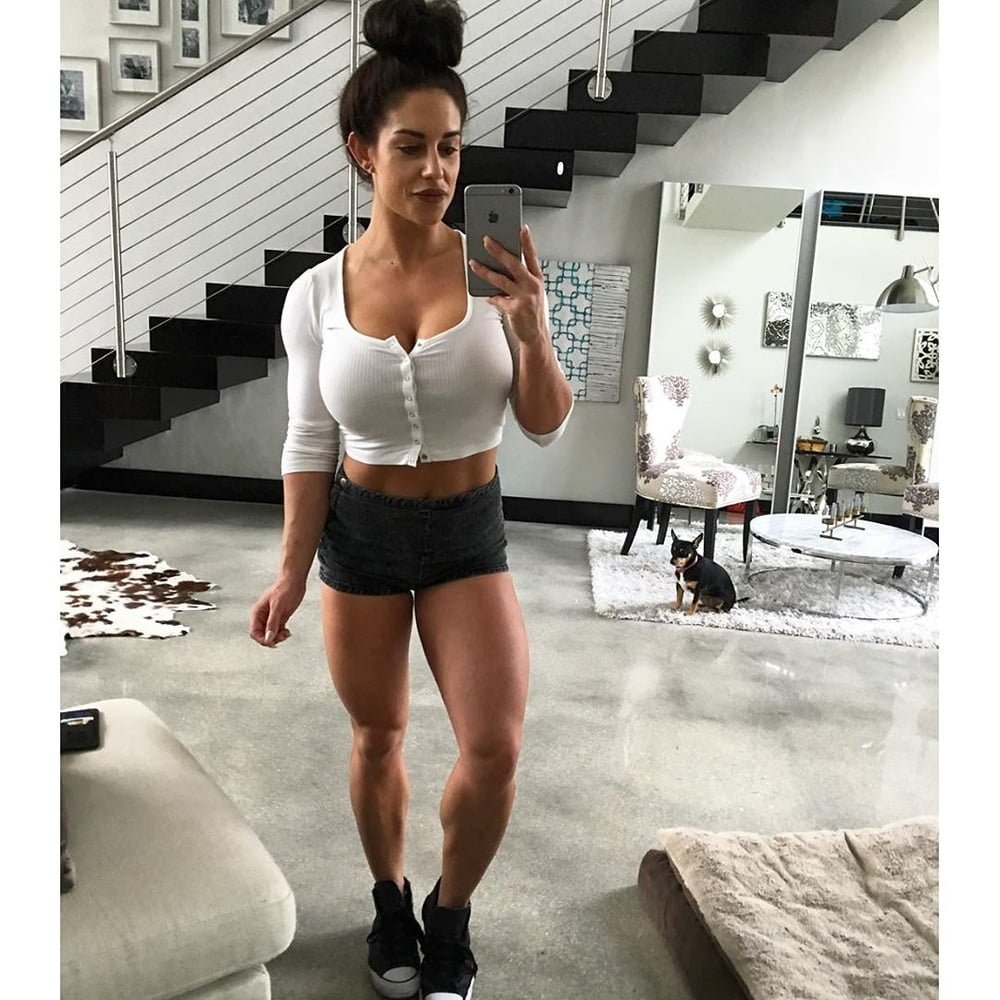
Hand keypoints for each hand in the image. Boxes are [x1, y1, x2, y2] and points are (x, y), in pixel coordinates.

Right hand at [249, 576, 305, 647]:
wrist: (294, 581)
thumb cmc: (285, 589)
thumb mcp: (278, 606)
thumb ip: (273, 623)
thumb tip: (268, 638)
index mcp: (257, 613)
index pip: (254, 632)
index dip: (262, 639)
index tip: (272, 642)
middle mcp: (262, 617)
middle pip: (262, 635)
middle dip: (271, 639)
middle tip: (282, 637)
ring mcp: (271, 618)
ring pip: (270, 635)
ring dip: (277, 637)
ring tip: (286, 634)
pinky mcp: (279, 618)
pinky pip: (278, 631)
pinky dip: (282, 634)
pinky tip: (288, 632)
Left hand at [469, 225, 547, 346]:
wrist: (536, 336)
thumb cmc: (532, 312)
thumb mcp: (532, 293)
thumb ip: (521, 280)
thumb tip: (502, 266)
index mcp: (537, 279)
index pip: (532, 256)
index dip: (527, 242)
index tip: (521, 228)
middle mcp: (532, 286)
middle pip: (513, 263)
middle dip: (498, 250)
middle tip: (486, 240)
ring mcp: (524, 297)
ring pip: (500, 280)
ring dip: (484, 271)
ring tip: (473, 263)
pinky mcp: (515, 309)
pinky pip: (497, 299)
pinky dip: (491, 297)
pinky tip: (488, 296)